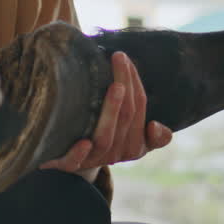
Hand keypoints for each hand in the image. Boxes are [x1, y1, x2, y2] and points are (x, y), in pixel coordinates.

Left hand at [41, 51, 172, 174]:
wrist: (67, 162)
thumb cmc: (102, 139)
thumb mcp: (129, 137)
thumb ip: (151, 135)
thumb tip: (156, 126)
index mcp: (133, 145)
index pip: (138, 110)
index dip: (135, 84)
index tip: (127, 59)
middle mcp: (115, 154)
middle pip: (126, 118)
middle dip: (126, 85)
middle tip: (119, 57)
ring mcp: (91, 160)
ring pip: (105, 139)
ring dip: (112, 112)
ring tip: (115, 86)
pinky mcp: (67, 166)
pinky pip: (74, 162)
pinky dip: (79, 153)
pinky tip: (83, 142)